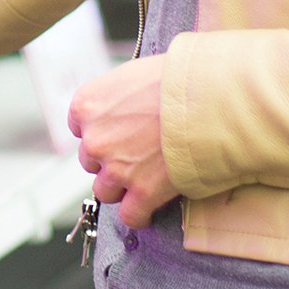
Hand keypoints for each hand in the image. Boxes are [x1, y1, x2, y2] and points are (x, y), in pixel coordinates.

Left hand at [69, 57, 179, 231]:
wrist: (210, 98)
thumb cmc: (180, 79)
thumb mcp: (136, 74)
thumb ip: (120, 95)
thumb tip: (127, 103)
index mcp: (87, 105)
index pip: (78, 126)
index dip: (101, 130)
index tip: (117, 132)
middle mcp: (94, 138)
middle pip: (91, 160)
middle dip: (110, 158)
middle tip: (136, 153)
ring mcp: (116, 168)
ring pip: (105, 190)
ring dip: (121, 187)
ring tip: (144, 179)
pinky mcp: (143, 191)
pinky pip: (131, 215)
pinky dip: (139, 215)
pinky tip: (148, 208)